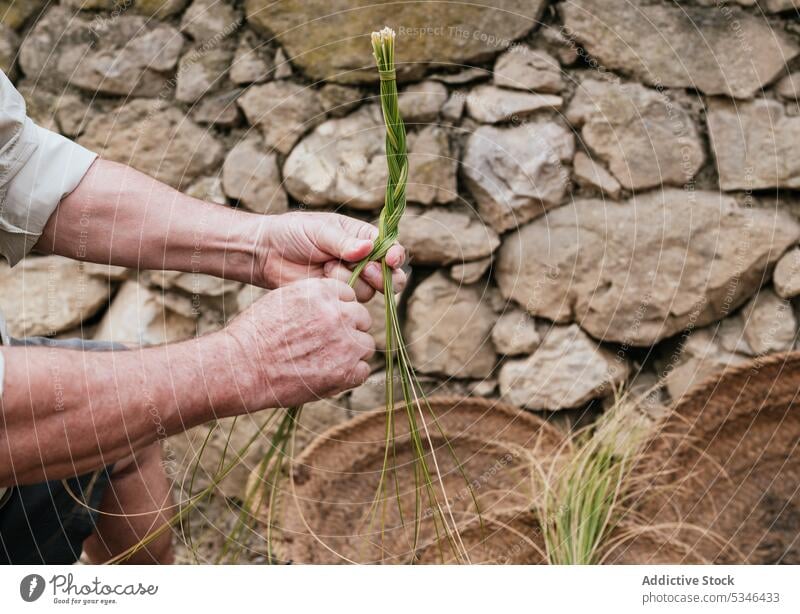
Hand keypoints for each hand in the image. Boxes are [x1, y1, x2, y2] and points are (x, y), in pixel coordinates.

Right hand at [224, 278, 374, 408]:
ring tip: (326, 361)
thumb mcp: (284, 299)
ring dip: (352, 353)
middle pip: (363, 318)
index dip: (338, 310)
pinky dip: (351, 375)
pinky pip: (363, 370)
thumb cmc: (256, 334)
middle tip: (326, 344)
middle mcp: (339, 313)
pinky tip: (329, 376)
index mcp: (323, 291)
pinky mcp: (346, 371)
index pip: (349, 296)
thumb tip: (335, 306)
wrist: (243, 366)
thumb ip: (315, 300)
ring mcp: (345, 343)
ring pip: (366, 344)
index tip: (325, 323)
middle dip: (349, 330)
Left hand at [256, 211, 406, 300]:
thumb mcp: (319, 231)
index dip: (395, 255)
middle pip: (390, 276)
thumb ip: (343, 242)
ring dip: (349, 280)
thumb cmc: (293, 233)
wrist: (267, 254)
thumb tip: (367, 249)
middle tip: (367, 270)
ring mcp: (351, 280)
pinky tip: (320, 279)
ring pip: (369, 291)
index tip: (391, 259)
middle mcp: (362, 260)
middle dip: (381, 275)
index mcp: (362, 237)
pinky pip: (349, 302)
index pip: (390, 247)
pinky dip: (338, 291)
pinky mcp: (338, 298)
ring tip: (325, 266)